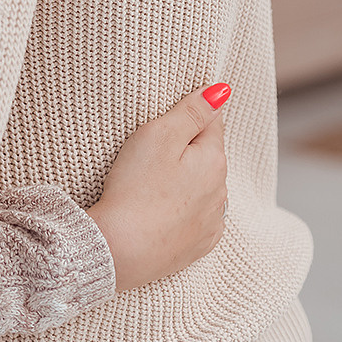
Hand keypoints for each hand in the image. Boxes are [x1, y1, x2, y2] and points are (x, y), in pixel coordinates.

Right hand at [87, 84, 229, 291]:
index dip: (190, 116)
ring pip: (203, 189)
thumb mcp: (159, 136)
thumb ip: (192, 111)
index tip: (167, 119)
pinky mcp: (195, 248)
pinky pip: (196, 220)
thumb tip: (222, 91)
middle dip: (187, 150)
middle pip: (207, 158)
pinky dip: (183, 211)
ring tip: (151, 182)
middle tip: (150, 151)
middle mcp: (221, 194)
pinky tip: (160, 210)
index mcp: (214, 162)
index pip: (212, 124)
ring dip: (185, 181)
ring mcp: (210, 224)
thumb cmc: (134, 188)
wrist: (119, 250)